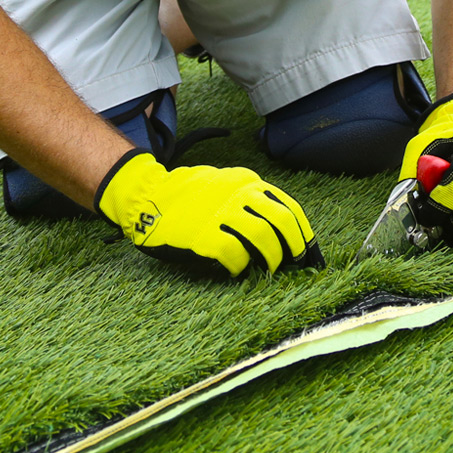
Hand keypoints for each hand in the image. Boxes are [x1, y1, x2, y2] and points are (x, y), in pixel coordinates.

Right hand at [95, 151, 323, 276]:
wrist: (144, 195)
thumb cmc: (185, 195)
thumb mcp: (223, 184)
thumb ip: (249, 199)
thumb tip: (279, 229)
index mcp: (246, 182)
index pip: (289, 207)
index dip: (303, 233)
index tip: (308, 251)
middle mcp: (238, 194)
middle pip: (283, 223)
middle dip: (295, 249)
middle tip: (296, 265)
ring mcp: (221, 215)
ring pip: (264, 241)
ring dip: (272, 261)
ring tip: (269, 270)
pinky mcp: (205, 236)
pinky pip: (235, 257)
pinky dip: (241, 268)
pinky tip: (237, 270)